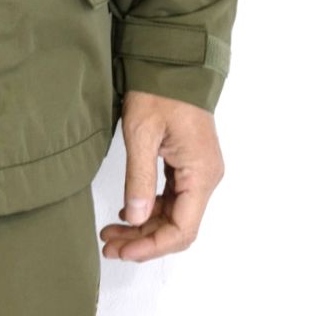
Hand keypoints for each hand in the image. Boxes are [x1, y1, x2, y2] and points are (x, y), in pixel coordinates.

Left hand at [99, 89, 224, 261]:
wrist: (172, 63)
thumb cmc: (158, 92)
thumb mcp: (142, 134)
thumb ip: (140, 178)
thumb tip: (135, 218)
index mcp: (201, 174)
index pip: (182, 229)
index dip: (152, 246)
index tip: (122, 251)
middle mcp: (206, 178)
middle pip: (178, 226)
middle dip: (144, 241)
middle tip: (109, 246)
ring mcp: (198, 172)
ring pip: (174, 215)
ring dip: (144, 228)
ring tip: (111, 234)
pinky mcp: (188, 166)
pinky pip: (172, 199)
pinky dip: (149, 210)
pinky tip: (126, 214)